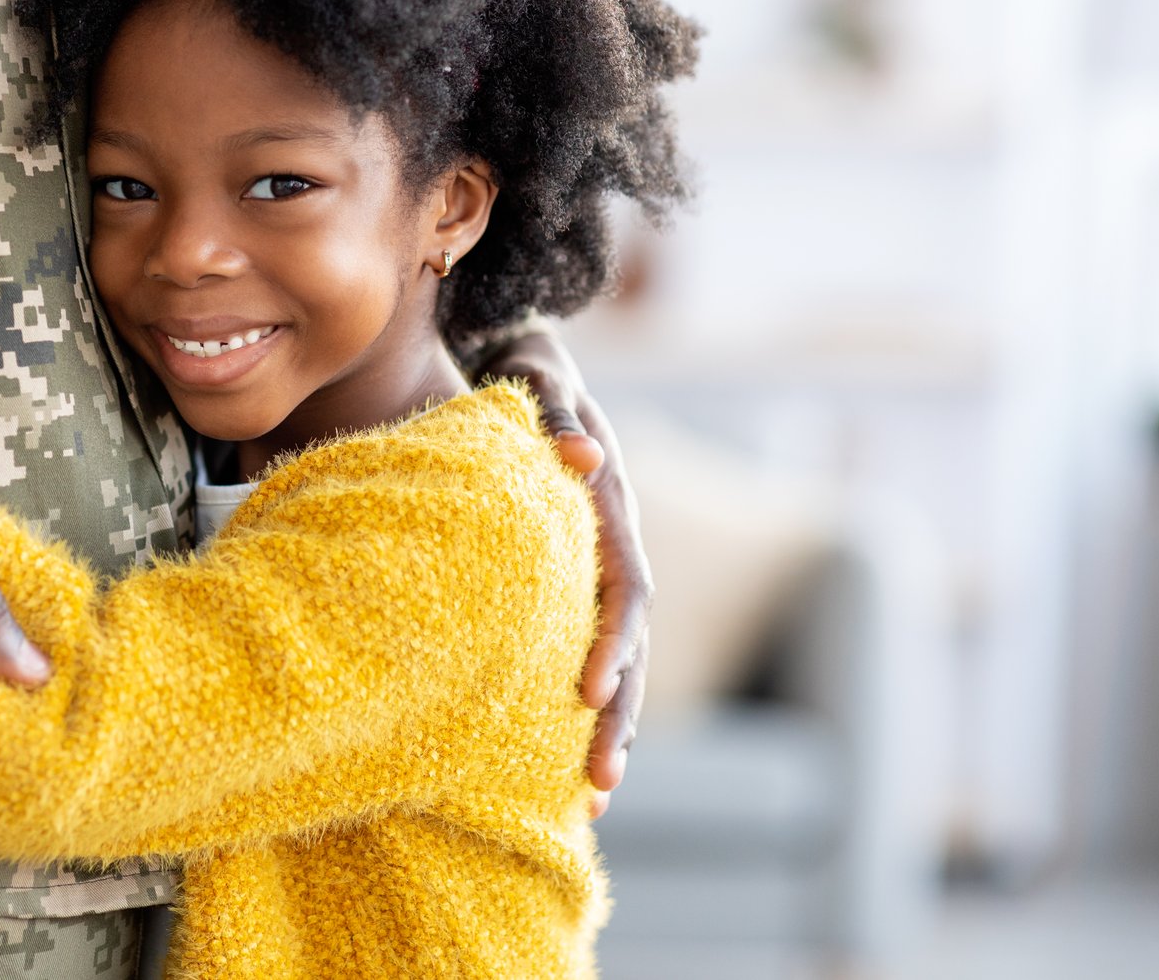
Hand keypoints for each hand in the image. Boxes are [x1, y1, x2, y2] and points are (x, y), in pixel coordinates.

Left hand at [481, 330, 650, 818]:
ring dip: (611, 729)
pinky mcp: (579, 583)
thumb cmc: (528, 374)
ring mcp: (602, 570)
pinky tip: (566, 762)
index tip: (590, 694)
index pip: (626, 587)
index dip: (614, 642)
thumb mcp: (541, 380)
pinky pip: (593, 651)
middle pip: (631, 646)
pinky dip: (589, 706)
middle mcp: (618, 547)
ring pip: (621, 662)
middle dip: (620, 717)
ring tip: (591, 798)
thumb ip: (555, 415)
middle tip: (596, 784)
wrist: (531, 361)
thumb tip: (584, 453)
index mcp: (613, 510)